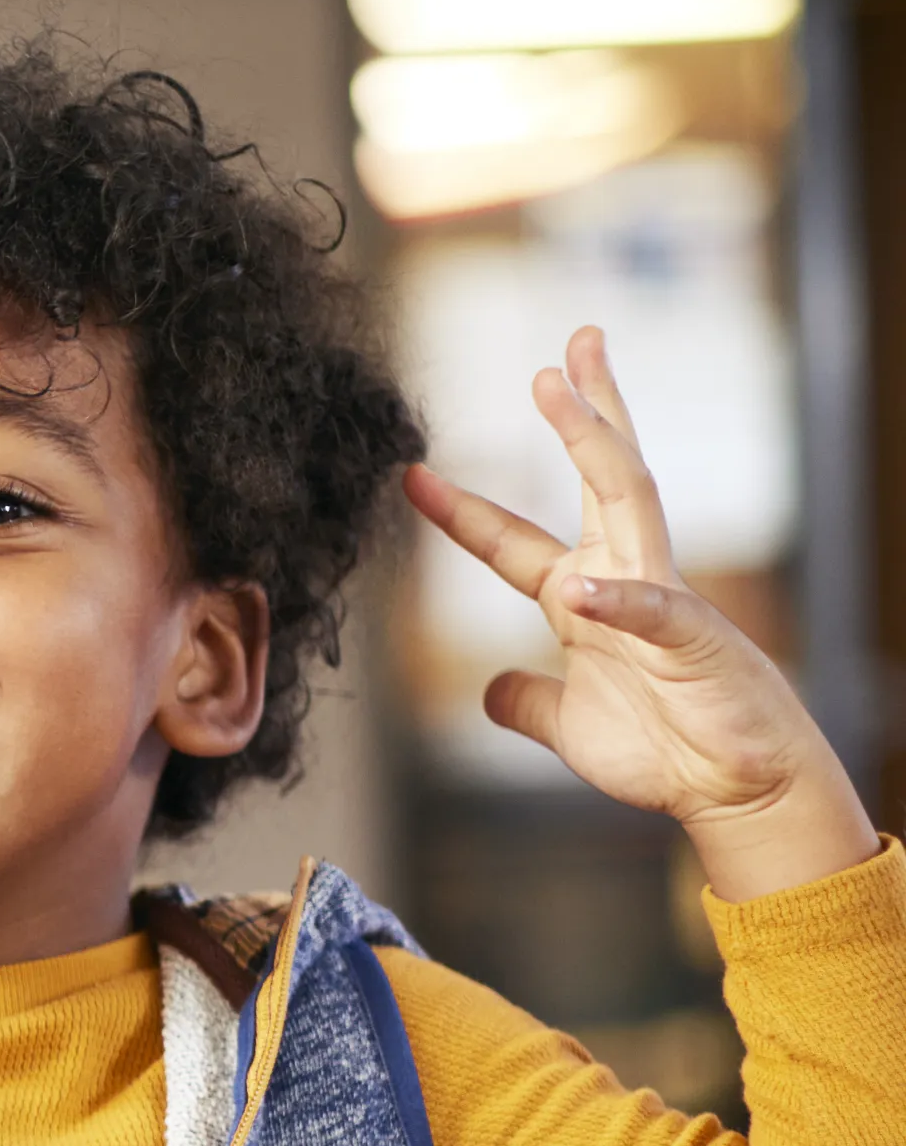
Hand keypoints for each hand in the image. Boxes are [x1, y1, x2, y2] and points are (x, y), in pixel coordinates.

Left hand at [405, 326, 873, 901]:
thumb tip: (489, 687)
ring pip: (626, 501)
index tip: (411, 473)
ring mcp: (660, 600)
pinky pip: (651, 610)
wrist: (735, 791)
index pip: (512, 540)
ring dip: (592, 443)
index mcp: (583, 599)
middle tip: (558, 353)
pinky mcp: (692, 641)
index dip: (460, 510)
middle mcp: (622, 580)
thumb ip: (527, 701)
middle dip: (579, 413)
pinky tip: (582, 590)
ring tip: (561, 390)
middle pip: (598, 478)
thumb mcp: (568, 724)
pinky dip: (617, 600)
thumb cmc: (667, 750)